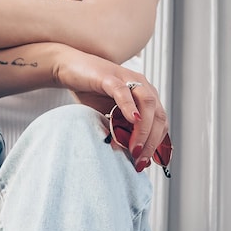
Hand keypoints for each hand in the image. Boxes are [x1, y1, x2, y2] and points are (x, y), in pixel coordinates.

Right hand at [54, 48, 169, 171]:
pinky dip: (130, 107)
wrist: (70, 68)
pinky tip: (132, 121)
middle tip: (139, 160)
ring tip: (135, 148)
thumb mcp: (110, 116)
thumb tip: (130, 155)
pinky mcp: (110, 77)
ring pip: (147, 104)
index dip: (156, 144)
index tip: (145, 162)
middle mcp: (142, 86)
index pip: (161, 123)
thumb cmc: (90, 92)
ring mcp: (128, 79)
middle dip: (151, 141)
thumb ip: (122, 131)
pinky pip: (124, 92)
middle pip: (158, 115)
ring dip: (143, 130)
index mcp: (145, 97)